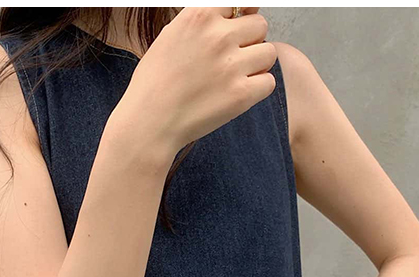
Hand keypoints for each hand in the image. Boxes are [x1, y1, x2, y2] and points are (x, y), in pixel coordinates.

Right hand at [116, 7, 276, 156]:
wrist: (148, 123)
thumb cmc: (154, 84)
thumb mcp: (171, 37)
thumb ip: (202, 23)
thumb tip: (236, 12)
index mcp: (199, 16)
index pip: (238, 4)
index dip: (235, 22)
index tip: (227, 38)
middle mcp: (218, 36)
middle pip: (260, 26)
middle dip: (249, 42)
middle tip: (230, 63)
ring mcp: (231, 65)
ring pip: (269, 53)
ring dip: (257, 65)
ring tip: (234, 79)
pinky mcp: (240, 95)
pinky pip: (269, 82)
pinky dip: (257, 90)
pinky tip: (237, 95)